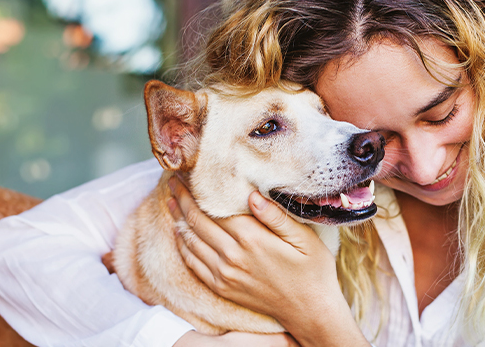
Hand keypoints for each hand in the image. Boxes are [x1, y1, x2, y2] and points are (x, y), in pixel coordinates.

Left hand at [167, 177, 368, 346]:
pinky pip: (193, 264)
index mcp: (253, 239)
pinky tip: (180, 233)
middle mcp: (233, 256)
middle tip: (173, 182)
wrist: (309, 310)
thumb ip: (277, 216)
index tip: (188, 174)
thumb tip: (252, 194)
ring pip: (191, 241)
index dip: (198, 191)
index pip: (215, 209)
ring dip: (178, 220)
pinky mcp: (222, 287)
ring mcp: (224, 274)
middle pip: (198, 222)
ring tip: (171, 201)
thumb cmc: (312, 271)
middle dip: (183, 200)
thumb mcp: (305, 239)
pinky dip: (183, 245)